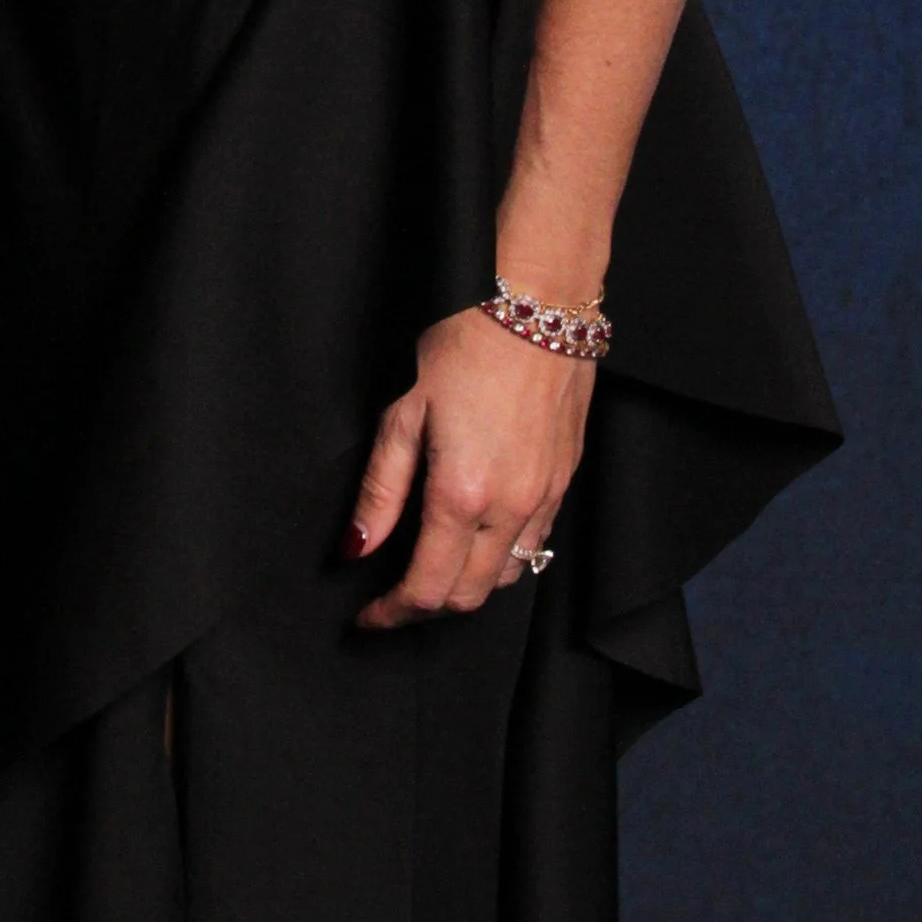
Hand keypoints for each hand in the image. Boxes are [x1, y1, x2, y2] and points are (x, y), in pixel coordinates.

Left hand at [347, 305, 594, 629]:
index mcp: (462, 496)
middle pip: (469, 596)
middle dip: (426, 608)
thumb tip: (355, 549)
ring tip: (431, 565)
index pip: (427, 589)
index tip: (367, 617)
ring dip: (467, 586)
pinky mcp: (565, 481)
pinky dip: (502, 556)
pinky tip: (477, 534)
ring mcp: (546, 498)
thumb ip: (380, 491)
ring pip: (507, 576)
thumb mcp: (403, 413)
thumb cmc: (464, 345)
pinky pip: (536, 544)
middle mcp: (511, 509)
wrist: (537, 304)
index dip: (392, 613)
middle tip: (392, 598)